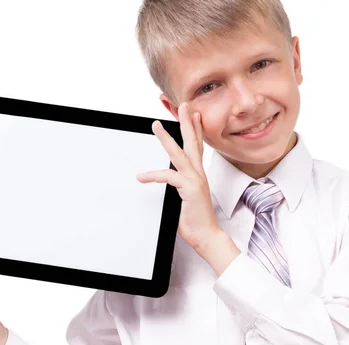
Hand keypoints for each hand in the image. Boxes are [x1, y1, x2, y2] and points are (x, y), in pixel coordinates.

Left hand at [136, 102, 220, 250]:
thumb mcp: (185, 197)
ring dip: (167, 138)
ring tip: (156, 125)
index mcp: (198, 174)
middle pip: (192, 142)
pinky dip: (153, 175)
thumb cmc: (195, 219)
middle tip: (184, 106)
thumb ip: (178, 186)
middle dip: (187, 122)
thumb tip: (167, 181)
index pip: (197, 146)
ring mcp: (195, 180)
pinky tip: (141, 176)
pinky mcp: (190, 189)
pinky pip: (168, 177)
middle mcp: (198, 173)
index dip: (195, 129)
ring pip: (179, 153)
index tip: (194, 114)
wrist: (206, 235)